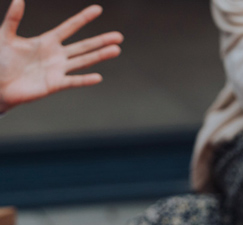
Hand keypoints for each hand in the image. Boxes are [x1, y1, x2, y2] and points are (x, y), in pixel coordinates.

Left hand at [0, 0, 122, 112]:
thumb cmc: (0, 61)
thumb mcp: (4, 36)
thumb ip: (13, 18)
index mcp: (47, 41)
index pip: (69, 27)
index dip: (83, 18)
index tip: (98, 9)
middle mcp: (57, 55)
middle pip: (84, 45)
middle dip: (101, 40)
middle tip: (119, 36)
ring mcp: (58, 70)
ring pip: (84, 61)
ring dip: (100, 56)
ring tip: (116, 50)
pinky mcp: (55, 84)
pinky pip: (73, 81)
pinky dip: (85, 80)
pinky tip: (98, 77)